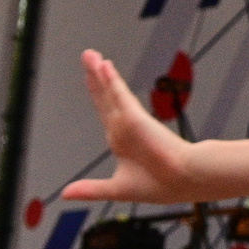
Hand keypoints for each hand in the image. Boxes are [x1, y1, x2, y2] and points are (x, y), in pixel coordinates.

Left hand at [62, 50, 201, 203]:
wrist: (183, 180)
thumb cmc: (160, 184)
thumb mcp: (117, 188)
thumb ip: (91, 188)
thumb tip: (66, 193)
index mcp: (121, 141)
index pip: (105, 111)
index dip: (96, 93)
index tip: (90, 78)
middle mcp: (123, 128)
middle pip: (104, 96)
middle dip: (94, 76)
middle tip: (88, 55)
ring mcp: (128, 121)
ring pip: (109, 92)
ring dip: (99, 72)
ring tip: (90, 55)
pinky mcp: (135, 118)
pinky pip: (119, 95)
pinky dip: (112, 81)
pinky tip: (105, 67)